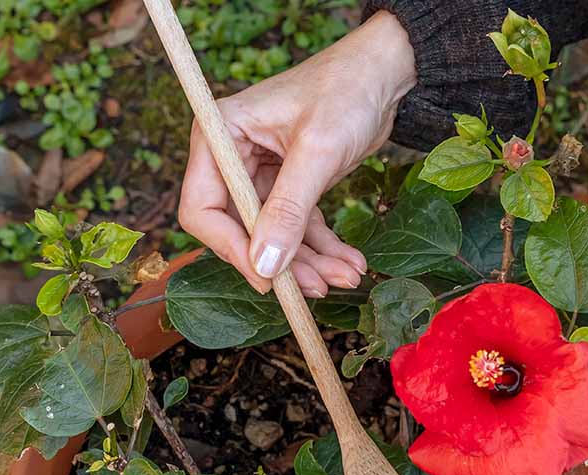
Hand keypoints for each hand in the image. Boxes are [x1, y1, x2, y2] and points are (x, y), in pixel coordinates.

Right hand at [178, 11, 416, 295]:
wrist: (384, 73)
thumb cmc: (345, 91)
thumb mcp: (317, 152)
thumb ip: (289, 210)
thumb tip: (265, 265)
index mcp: (220, 136)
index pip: (204, 209)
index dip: (231, 249)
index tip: (267, 278)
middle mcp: (233, 157)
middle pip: (241, 230)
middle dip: (281, 262)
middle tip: (317, 288)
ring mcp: (262, 173)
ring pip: (275, 236)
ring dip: (309, 263)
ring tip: (346, 277)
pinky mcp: (291, 185)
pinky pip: (300, 227)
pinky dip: (324, 248)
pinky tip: (350, 262)